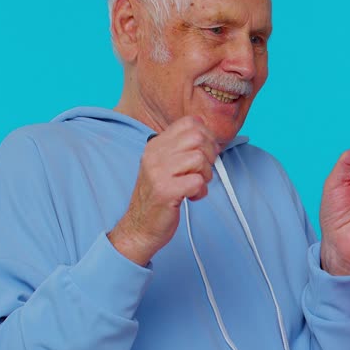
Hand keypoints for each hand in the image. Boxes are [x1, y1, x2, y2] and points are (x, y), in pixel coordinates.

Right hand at [109, 116, 218, 265]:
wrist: (140, 227)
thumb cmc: (158, 197)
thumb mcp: (164, 165)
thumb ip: (181, 148)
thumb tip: (206, 131)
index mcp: (155, 145)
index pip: (189, 122)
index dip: (206, 136)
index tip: (206, 153)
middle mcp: (154, 155)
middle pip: (198, 137)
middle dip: (210, 155)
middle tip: (203, 171)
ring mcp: (158, 172)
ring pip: (200, 159)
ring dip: (206, 175)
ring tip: (196, 185)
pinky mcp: (166, 191)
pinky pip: (198, 181)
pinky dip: (201, 191)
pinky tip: (192, 197)